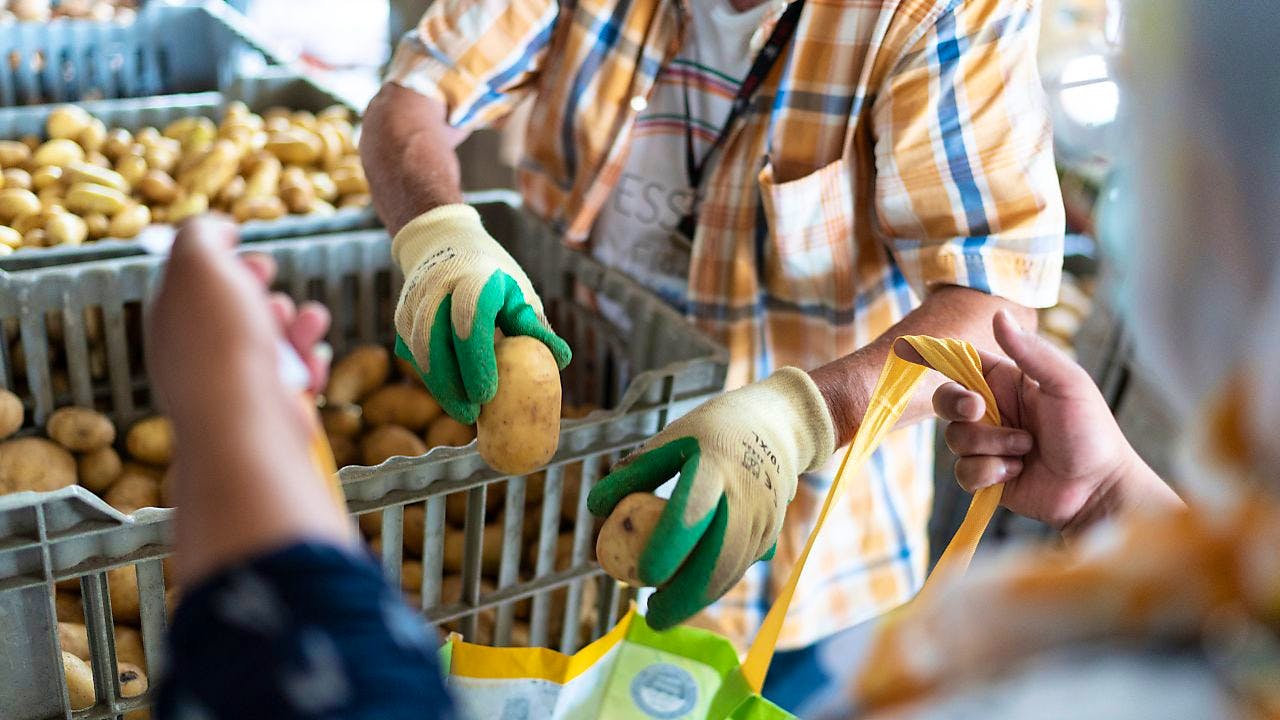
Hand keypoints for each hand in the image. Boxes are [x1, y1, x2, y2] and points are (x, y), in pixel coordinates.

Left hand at [149, 218, 329, 415]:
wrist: (247, 424)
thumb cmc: (220, 343)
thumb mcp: (199, 265)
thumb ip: (200, 234)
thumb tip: (217, 229)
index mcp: (171, 322)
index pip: (189, 284)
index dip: (218, 260)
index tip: (242, 249)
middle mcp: (197, 357)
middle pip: (232, 311)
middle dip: (259, 289)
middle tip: (268, 280)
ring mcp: (234, 387)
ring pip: (271, 342)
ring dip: (295, 323)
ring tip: (309, 320)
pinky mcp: (269, 410)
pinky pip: (295, 377)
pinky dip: (308, 363)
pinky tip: (313, 358)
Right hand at [392, 205, 570, 423]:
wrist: (444, 242)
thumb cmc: (492, 275)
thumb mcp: (517, 291)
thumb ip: (534, 326)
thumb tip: (562, 360)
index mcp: (473, 278)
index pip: (469, 319)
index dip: (475, 360)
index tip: (487, 394)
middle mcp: (437, 287)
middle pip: (435, 340)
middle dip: (451, 383)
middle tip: (472, 415)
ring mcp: (414, 301)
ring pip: (419, 350)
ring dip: (439, 385)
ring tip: (463, 411)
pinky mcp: (401, 316)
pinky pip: (412, 353)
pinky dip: (430, 377)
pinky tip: (449, 395)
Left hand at [587, 368, 835, 629]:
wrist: (778, 426)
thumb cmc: (710, 432)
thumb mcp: (671, 439)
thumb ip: (634, 473)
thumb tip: (595, 509)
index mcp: (716, 465)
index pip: (693, 510)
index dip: (669, 546)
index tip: (644, 575)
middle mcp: (746, 495)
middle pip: (718, 558)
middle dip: (685, 596)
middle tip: (652, 615)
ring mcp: (765, 517)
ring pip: (731, 571)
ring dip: (699, 597)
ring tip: (663, 608)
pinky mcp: (771, 533)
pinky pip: (741, 568)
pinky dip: (714, 586)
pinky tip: (689, 593)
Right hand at [925, 310, 1179, 535]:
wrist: (1098, 490)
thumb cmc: (1090, 432)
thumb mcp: (1067, 384)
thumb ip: (1030, 352)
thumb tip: (999, 313)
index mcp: (1006, 382)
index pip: (961, 363)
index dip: (934, 357)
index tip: (908, 350)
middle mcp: (991, 411)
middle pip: (946, 400)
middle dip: (956, 405)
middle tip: (978, 411)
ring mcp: (986, 444)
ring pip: (955, 438)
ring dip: (992, 445)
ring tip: (1027, 450)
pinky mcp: (984, 476)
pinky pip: (963, 472)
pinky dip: (990, 473)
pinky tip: (1018, 472)